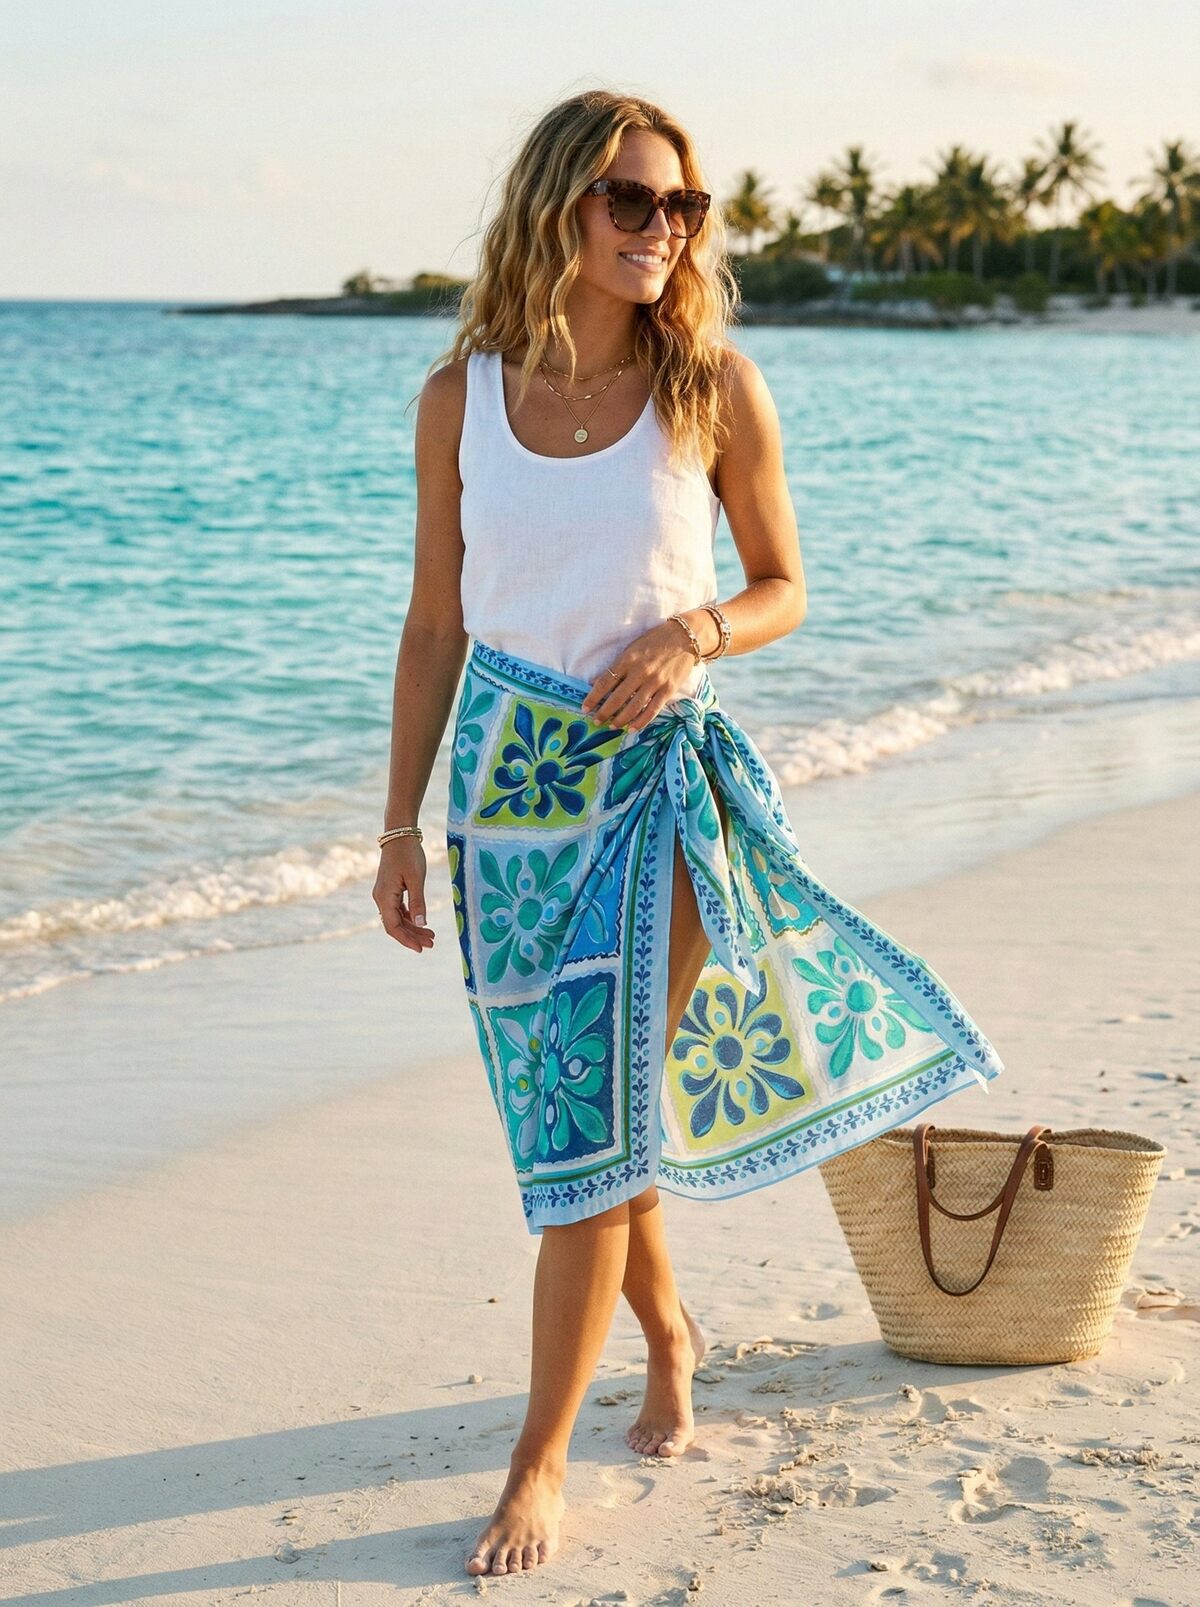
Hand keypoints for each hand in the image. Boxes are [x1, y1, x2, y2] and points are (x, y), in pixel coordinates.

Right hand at [372, 838, 434, 952]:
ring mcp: (384, 894)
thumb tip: (421, 924)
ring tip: (431, 935)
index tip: (421, 948)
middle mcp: (381, 898)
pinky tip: (422, 922)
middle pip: (395, 925)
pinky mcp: (390, 889)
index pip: (393, 927)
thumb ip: (418, 903)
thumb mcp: (416, 879)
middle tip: (432, 943)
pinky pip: (398, 909)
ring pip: (397, 918)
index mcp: (384, 897)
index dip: (407, 940)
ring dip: (413, 927)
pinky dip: (410, 917)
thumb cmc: (408, 854)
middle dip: (413, 936)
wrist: (399, 833)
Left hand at [579, 618, 698, 732]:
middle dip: (604, 712)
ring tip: (612, 726)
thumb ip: (616, 666)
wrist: (684, 637)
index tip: (585, 708)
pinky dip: (641, 721)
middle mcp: (640, 672)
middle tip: (596, 721)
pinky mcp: (668, 690)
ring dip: (620, 720)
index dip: (593, 697)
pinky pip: (652, 710)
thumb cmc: (655, 640)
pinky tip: (632, 728)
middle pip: (617, 698)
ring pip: (633, 707)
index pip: (605, 682)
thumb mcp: (632, 648)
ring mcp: (655, 682)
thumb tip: (596, 682)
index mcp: (628, 660)